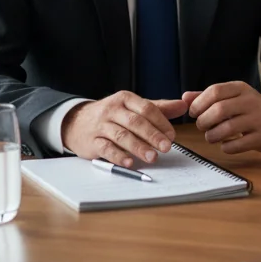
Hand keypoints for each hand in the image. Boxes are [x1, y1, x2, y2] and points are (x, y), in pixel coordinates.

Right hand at [61, 91, 187, 166]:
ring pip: (122, 136)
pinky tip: (130, 163)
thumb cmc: (112, 115)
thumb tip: (184, 105)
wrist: (76, 121)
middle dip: (152, 135)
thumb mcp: (134, 107)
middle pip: (135, 122)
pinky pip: (106, 149)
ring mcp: (101, 125)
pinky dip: (118, 156)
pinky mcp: (92, 141)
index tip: (172, 135)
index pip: (147, 109)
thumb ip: (159, 108)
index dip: (161, 122)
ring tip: (152, 157)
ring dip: (138, 147)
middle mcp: (112, 110)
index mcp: (125, 99)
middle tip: (166, 147)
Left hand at [184, 82, 260, 154]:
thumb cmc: (248, 107)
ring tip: (211, 136)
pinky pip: (237, 145)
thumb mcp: (231, 96)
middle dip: (204, 121)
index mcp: (241, 88)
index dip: (199, 103)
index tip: (194, 112)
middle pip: (219, 110)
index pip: (215, 91)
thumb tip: (184, 98)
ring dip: (212, 135)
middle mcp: (251, 101)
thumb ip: (208, 96)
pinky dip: (225, 147)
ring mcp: (258, 119)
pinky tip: (225, 144)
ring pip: (227, 128)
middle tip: (201, 126)